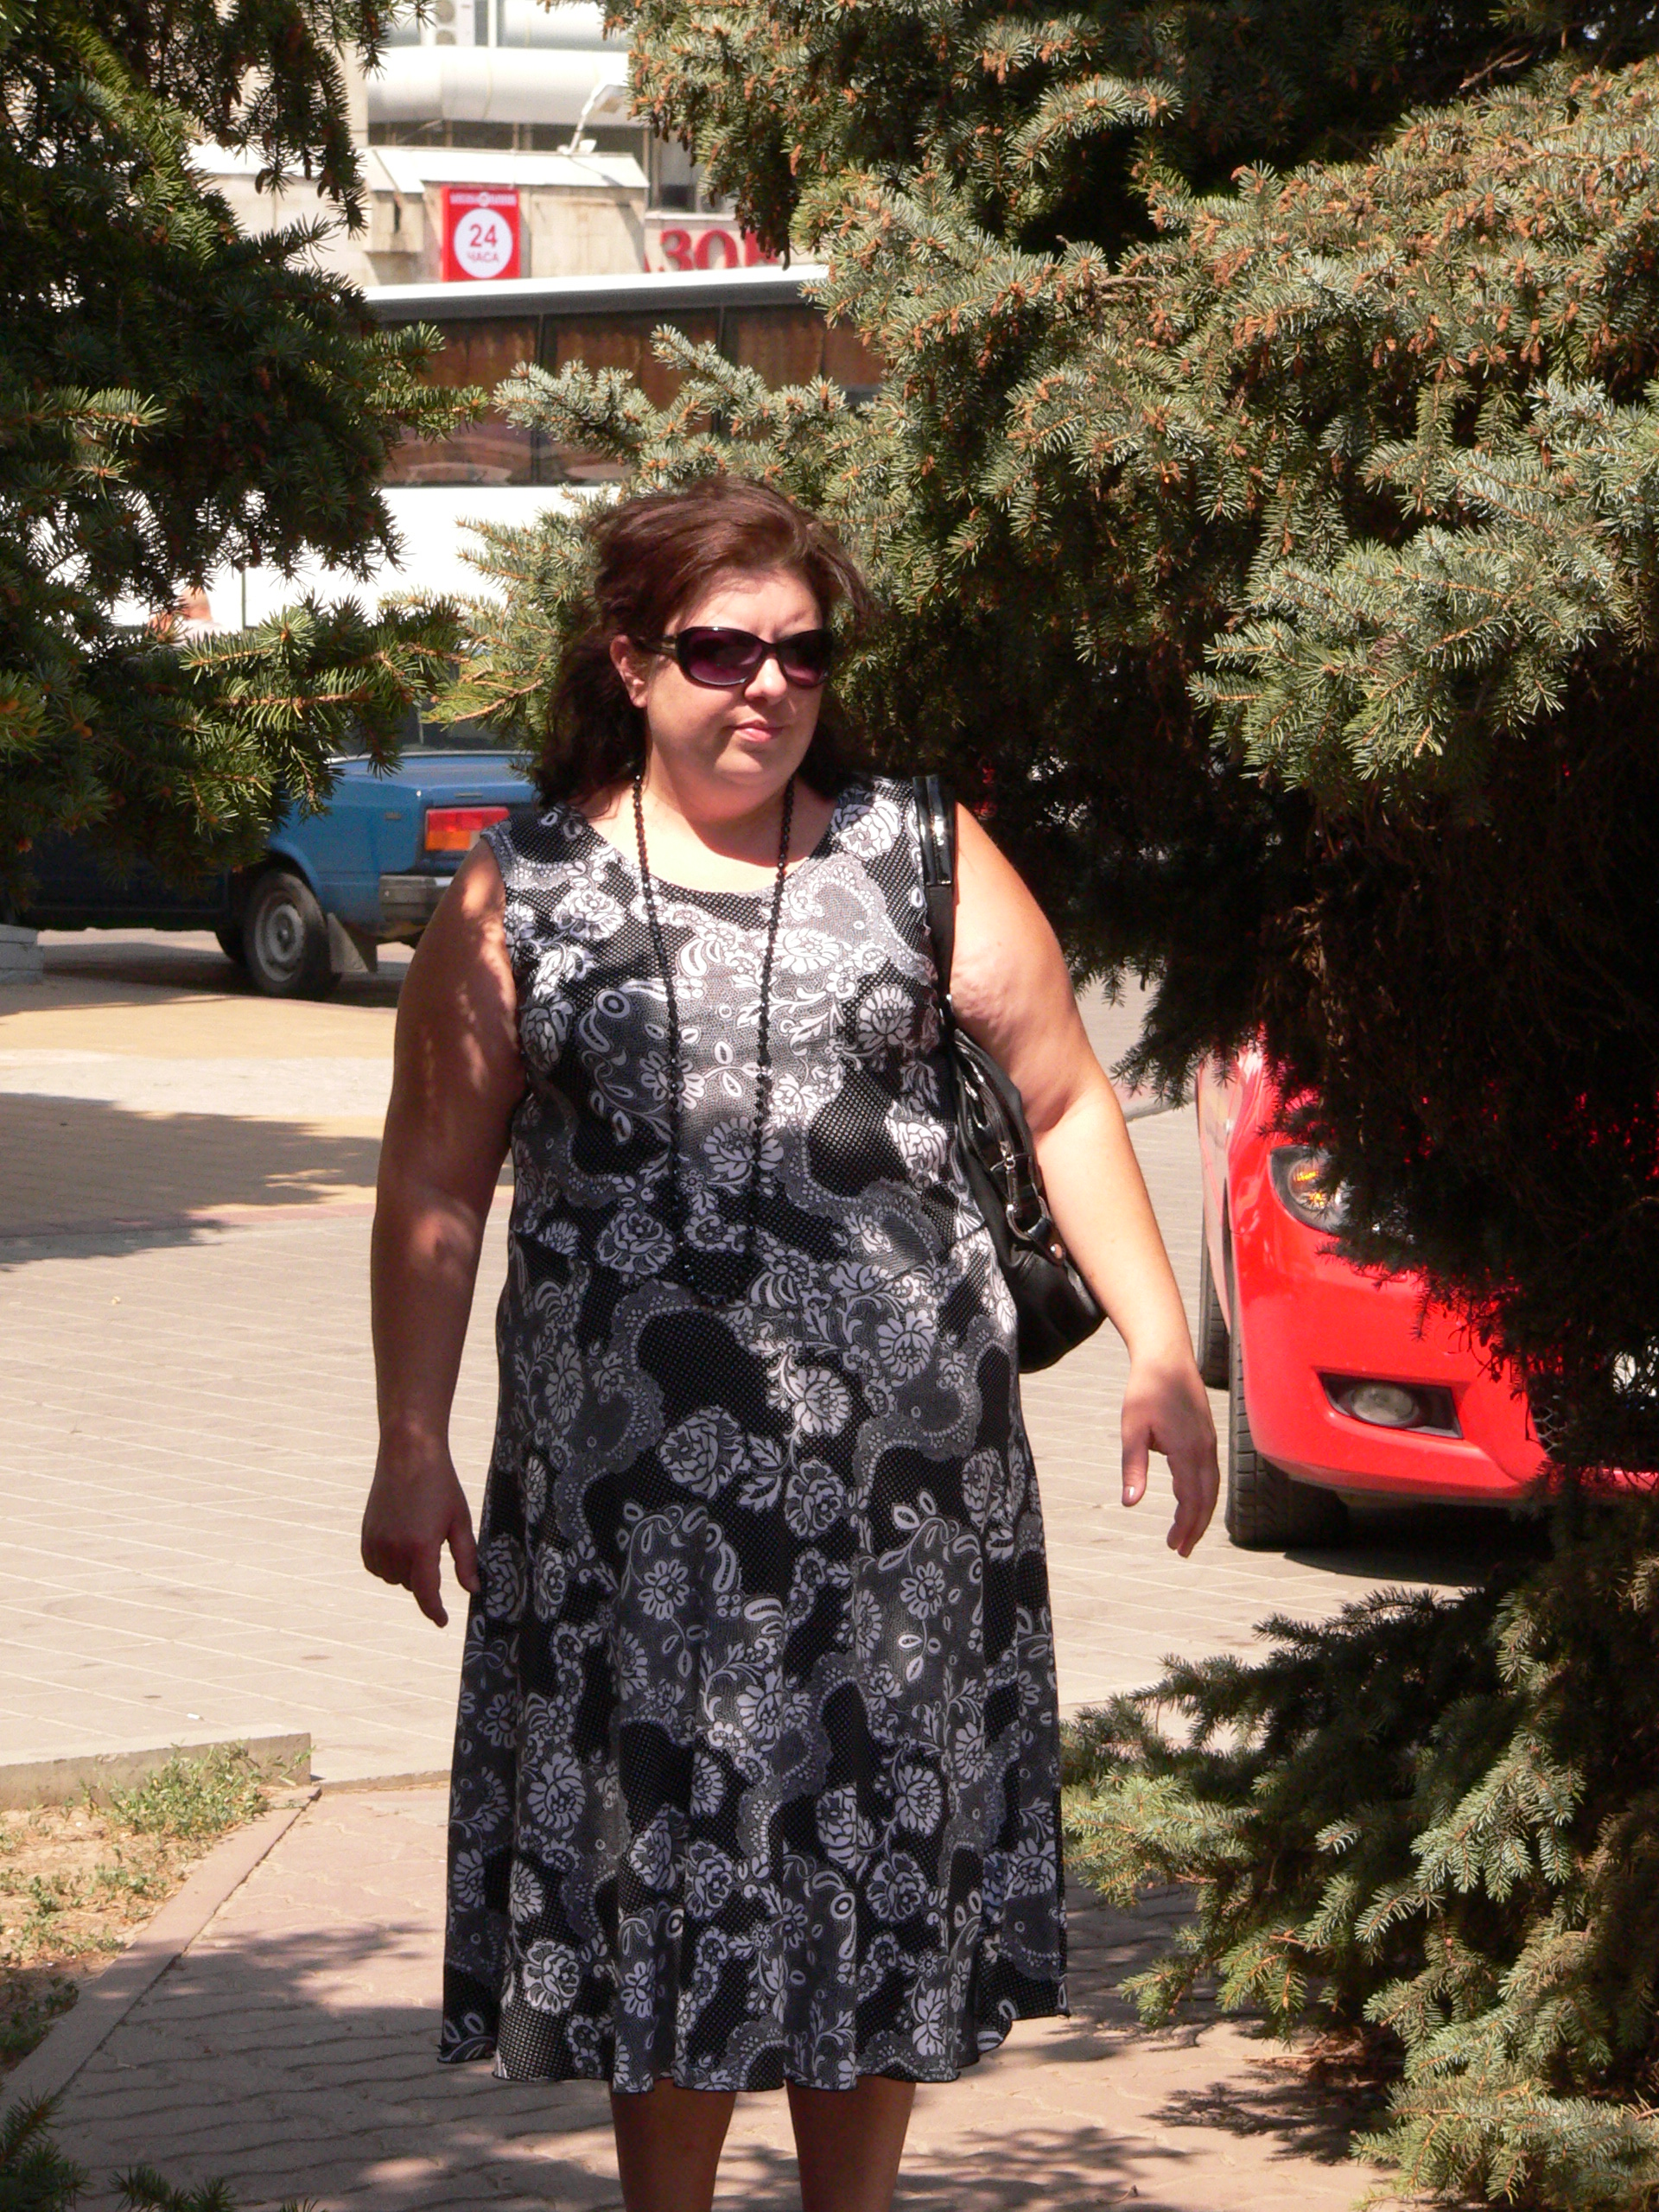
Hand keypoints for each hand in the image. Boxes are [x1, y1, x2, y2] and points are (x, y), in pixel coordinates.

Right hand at [361, 1431, 479, 1626]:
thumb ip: (466, 1559)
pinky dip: (388, 1563)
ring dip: (406, 1570)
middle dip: (425, 1576)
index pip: (427, 1594)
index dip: (435, 1612)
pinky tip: (399, 1541)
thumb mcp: (460, 1521)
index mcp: (422, 1547)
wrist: (408, 1454)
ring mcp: (376, 1543)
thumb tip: (472, 1590)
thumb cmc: (441, 1486)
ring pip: (393, 1578)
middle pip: (412, 1586)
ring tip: (417, 1537)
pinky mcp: (365, 1537)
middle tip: (434, 1542)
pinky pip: (376, 1567)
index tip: (443, 1621)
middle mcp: (395, 1549)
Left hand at [1119, 1346, 1220, 1557]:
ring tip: (1187, 1532)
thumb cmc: (1146, 1390)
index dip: (1185, 1526)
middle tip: (1181, 1550)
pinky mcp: (1206, 1435)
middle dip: (1196, 1527)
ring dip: (1201, 1512)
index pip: (1192, 1500)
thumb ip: (1133, 1467)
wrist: (1167, 1357)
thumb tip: (1130, 1503)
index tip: (1175, 1546)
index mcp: (1187, 1450)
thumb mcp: (1132, 1429)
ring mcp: (1208, 1442)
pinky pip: (1210, 1473)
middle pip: (1207, 1499)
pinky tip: (1191, 1499)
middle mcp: (1204, 1449)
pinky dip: (1204, 1493)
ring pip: (1212, 1487)